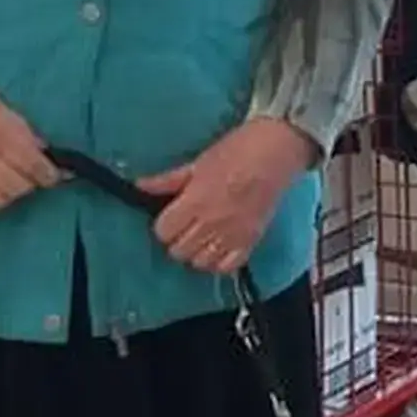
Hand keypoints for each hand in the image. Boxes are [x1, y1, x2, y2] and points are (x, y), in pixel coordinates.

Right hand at [0, 56, 59, 218]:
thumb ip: (17, 126)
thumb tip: (40, 149)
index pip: (33, 164)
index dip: (49, 174)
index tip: (56, 175)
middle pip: (19, 186)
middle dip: (30, 182)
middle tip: (30, 174)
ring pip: (0, 201)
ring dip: (11, 195)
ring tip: (11, 183)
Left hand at [140, 118, 320, 276]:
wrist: (277, 150)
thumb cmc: (237, 150)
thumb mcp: (198, 162)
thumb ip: (169, 180)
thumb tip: (140, 185)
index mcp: (195, 201)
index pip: (164, 231)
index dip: (164, 225)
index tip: (170, 217)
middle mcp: (211, 223)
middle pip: (178, 251)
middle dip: (177, 240)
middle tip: (185, 226)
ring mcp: (232, 235)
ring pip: (200, 263)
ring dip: (196, 252)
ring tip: (201, 237)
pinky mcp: (251, 241)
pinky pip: (227, 267)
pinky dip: (219, 262)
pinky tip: (218, 248)